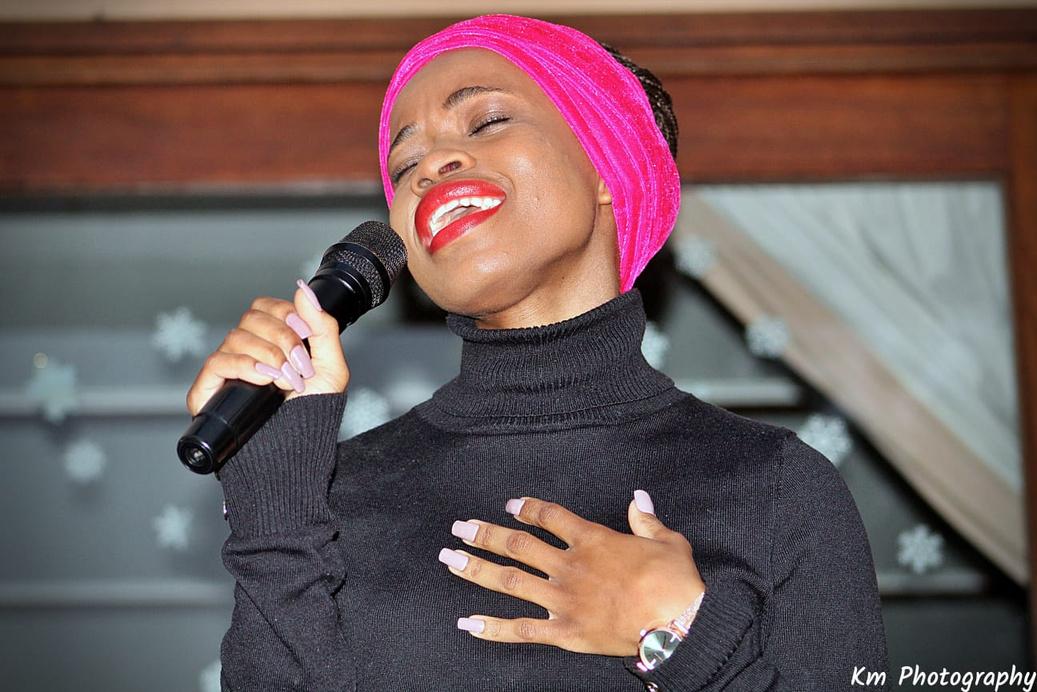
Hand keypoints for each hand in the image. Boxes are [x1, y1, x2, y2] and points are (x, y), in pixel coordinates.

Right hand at [186, 279, 349, 416]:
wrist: (298, 453)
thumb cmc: (313, 416)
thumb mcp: (330, 368)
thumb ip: (323, 327)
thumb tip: (303, 290)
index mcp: (270, 343)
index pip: (265, 307)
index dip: (285, 314)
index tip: (305, 335)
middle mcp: (245, 352)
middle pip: (251, 318)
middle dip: (282, 338)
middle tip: (300, 366)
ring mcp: (226, 370)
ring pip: (236, 337)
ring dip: (269, 356)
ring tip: (287, 382)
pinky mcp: (208, 390)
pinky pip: (217, 362)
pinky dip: (244, 365)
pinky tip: (264, 379)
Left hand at [438, 491, 706, 656]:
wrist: (677, 623)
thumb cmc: (675, 582)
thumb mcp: (667, 540)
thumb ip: (646, 518)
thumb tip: (639, 497)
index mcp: (592, 540)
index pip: (550, 517)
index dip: (527, 508)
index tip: (509, 505)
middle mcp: (570, 566)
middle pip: (517, 545)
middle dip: (484, 534)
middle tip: (459, 528)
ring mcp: (563, 599)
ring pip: (510, 581)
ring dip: (477, 569)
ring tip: (450, 560)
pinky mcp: (564, 631)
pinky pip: (521, 630)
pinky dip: (493, 628)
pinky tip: (468, 623)